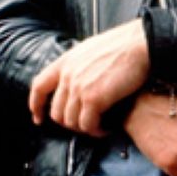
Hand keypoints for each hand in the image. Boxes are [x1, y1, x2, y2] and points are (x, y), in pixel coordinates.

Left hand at [29, 20, 149, 134]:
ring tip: (99, 126)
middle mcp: (68, 75)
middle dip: (69, 123)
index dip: (36, 105)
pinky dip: (96, 130)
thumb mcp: (91, 49)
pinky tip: (106, 128)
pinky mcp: (93, 99)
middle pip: (56, 111)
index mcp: (65, 62)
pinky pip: (87, 125)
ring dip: (85, 128)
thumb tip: (80, 79)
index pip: (39, 87)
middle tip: (85, 125)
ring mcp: (79, 88)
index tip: (38, 117)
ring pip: (71, 121)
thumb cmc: (124, 46)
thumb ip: (79, 65)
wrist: (140, 44)